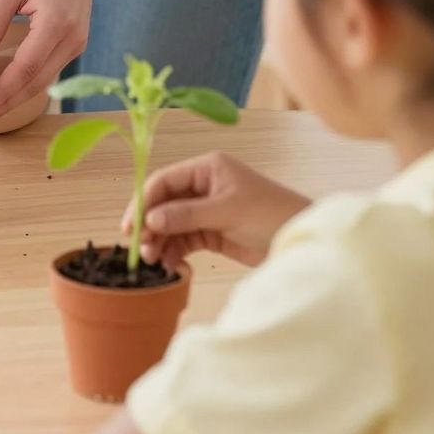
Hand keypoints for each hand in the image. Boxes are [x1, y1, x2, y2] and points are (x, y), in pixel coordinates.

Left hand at [0, 0, 101, 120]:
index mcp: (55, 24)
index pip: (24, 70)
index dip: (2, 93)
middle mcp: (72, 39)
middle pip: (37, 83)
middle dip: (9, 102)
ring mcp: (78, 41)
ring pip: (47, 79)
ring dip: (20, 95)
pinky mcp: (77, 40)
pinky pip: (52, 68)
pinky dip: (31, 81)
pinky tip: (11, 86)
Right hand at [123, 153, 307, 271]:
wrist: (301, 238)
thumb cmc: (270, 213)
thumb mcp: (227, 211)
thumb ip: (187, 214)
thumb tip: (150, 220)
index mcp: (207, 168)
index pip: (165, 181)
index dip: (144, 201)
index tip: (131, 226)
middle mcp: (203, 185)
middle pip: (164, 203)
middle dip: (150, 225)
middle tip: (140, 249)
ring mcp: (207, 209)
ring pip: (172, 224)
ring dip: (160, 241)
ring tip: (154, 262)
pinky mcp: (213, 232)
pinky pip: (185, 240)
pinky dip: (175, 252)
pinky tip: (170, 265)